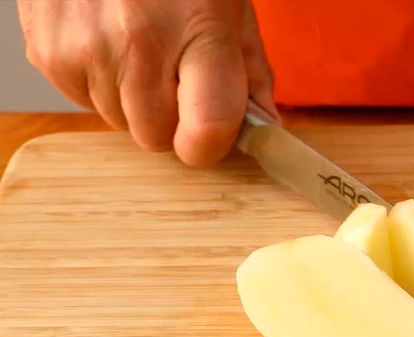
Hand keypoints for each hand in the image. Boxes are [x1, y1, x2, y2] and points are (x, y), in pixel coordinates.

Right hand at [17, 0, 276, 166]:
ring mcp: (84, 48)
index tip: (213, 134)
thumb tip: (264, 126)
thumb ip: (250, 71)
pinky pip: (82, 100)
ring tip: (141, 49)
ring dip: (133, 100)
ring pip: (117, 121)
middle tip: (175, 76)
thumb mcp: (231, 8)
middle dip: (171, 120)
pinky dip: (99, 82)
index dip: (212, 144)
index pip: (207, 130)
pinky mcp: (47, 51)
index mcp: (198, 30)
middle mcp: (136, 43)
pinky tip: (109, 41)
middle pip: (155, 137)